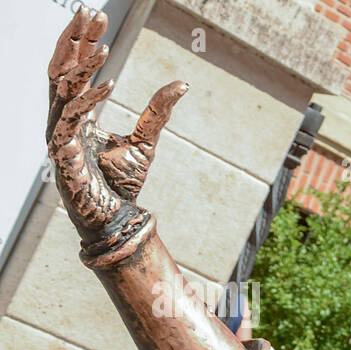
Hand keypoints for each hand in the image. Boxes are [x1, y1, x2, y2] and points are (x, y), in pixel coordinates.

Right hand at [46, 7, 185, 240]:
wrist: (117, 217)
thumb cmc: (124, 183)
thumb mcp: (147, 140)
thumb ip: (158, 111)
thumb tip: (182, 83)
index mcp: (76, 113)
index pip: (74, 67)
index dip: (84, 41)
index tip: (96, 14)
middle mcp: (63, 118)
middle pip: (61, 67)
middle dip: (75, 38)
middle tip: (89, 11)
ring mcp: (58, 133)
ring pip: (62, 87)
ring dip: (82, 63)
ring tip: (102, 42)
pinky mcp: (62, 151)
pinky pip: (72, 118)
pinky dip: (89, 99)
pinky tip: (108, 83)